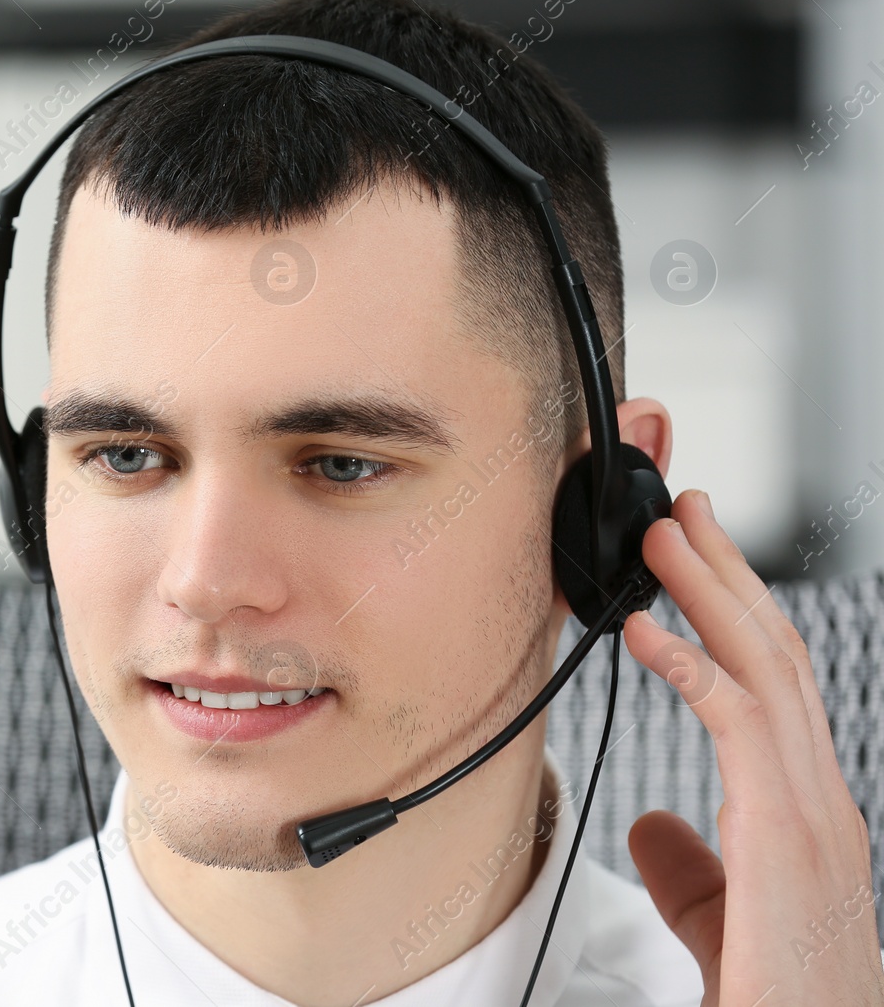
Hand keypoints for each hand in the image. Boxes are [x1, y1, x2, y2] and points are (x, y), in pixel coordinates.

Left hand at [619, 488, 883, 1005]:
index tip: (700, 560)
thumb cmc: (776, 995)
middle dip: (732, 574)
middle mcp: (821, 799)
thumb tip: (654, 825)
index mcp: (807, 812)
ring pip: (768, 671)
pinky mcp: (787, 838)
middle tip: (688, 507)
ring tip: (665, 535)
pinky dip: (692, 667)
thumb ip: (690, 871)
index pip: (779, 688)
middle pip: (781, 657)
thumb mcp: (721, 922)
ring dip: (714, 592)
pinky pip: (739, 727)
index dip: (741, 617)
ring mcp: (814, 815)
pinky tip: (644, 629)